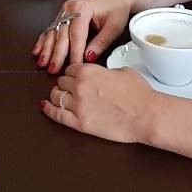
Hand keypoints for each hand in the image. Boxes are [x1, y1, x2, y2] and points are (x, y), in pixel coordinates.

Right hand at [32, 0, 130, 72]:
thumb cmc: (115, 9)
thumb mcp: (113, 27)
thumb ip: (101, 42)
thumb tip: (88, 56)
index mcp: (83, 8)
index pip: (77, 34)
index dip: (74, 52)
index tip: (74, 66)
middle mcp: (71, 8)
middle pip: (61, 34)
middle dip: (57, 54)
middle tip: (54, 69)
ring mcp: (65, 11)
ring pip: (53, 32)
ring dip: (47, 49)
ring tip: (43, 62)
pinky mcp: (62, 16)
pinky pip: (51, 29)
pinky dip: (44, 41)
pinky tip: (38, 51)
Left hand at [40, 61, 160, 145]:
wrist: (146, 115)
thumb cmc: (139, 94)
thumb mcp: (122, 71)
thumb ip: (104, 71)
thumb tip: (99, 75)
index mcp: (88, 70)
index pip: (70, 68)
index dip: (74, 73)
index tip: (76, 77)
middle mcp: (79, 86)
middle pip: (61, 82)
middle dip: (65, 84)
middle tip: (70, 88)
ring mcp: (78, 105)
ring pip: (56, 96)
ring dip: (57, 95)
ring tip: (61, 97)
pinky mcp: (80, 123)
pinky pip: (57, 115)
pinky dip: (49, 110)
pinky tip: (45, 107)